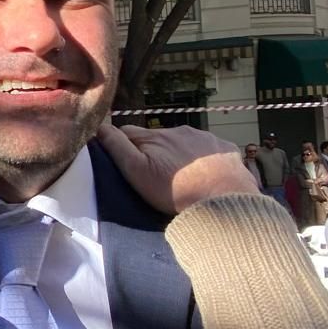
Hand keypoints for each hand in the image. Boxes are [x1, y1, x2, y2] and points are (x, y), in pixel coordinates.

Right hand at [96, 122, 260, 214]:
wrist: (223, 201)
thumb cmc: (174, 191)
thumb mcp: (138, 173)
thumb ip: (118, 149)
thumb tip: (100, 127)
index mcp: (156, 136)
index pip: (128, 132)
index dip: (123, 146)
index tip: (126, 164)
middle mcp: (180, 130)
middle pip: (159, 138)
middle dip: (155, 151)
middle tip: (157, 176)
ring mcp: (206, 137)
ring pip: (185, 142)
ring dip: (180, 155)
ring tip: (184, 179)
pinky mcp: (226, 148)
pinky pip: (211, 150)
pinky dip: (205, 160)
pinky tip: (207, 176)